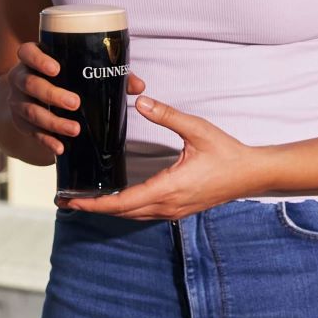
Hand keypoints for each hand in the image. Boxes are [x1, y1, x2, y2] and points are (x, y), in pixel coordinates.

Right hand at [5, 41, 146, 153]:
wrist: (31, 98)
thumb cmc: (62, 79)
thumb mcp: (77, 70)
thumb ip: (108, 73)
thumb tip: (138, 86)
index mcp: (33, 59)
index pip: (27, 52)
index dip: (38, 60)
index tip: (56, 69)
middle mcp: (21, 78)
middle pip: (30, 84)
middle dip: (53, 94)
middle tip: (75, 103)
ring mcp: (18, 102)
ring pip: (31, 111)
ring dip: (53, 122)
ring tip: (75, 130)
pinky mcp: (21, 123)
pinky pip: (32, 133)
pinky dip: (47, 141)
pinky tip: (60, 147)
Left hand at [59, 95, 267, 220]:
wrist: (252, 174)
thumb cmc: (227, 153)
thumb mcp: (197, 130)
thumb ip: (168, 116)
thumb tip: (143, 101)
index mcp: (169, 189)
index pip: (123, 203)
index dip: (95, 204)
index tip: (72, 200)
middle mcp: (168, 205)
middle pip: (122, 214)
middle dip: (93, 208)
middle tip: (65, 199)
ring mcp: (173, 211)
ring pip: (132, 216)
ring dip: (108, 210)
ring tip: (83, 200)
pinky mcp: (178, 209)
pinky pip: (144, 214)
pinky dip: (124, 209)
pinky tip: (114, 199)